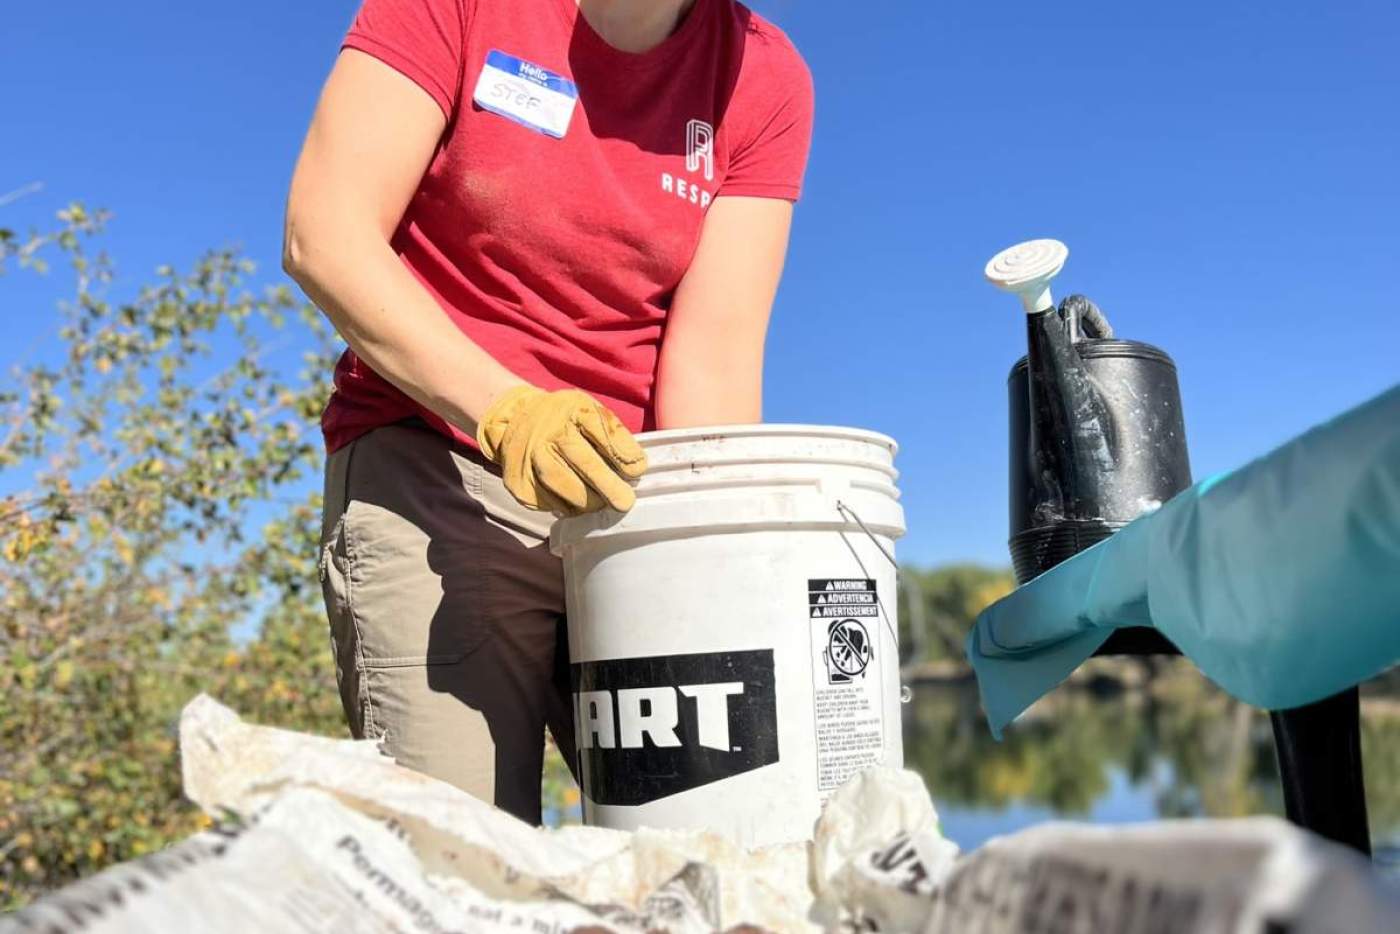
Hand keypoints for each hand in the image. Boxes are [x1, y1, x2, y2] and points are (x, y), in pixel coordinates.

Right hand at [476, 386, 646, 515]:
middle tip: (626, 502)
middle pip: (584, 462)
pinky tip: (578, 504)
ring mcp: (531, 456)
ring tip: (603, 504)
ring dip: (589, 501)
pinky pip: (548, 500)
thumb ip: (612, 435)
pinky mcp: (519, 480)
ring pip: (565, 486)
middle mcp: (550, 431)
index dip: (624, 455)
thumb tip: (635, 469)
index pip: (603, 432)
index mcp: (573, 410)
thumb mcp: (590, 411)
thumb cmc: (565, 418)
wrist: (517, 418)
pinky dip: (568, 506)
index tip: (638, 471)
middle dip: (609, 486)